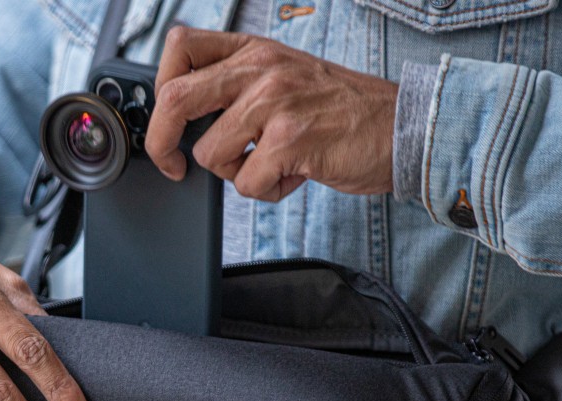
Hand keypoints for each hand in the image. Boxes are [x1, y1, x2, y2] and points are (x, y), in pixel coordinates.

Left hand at [146, 27, 398, 200]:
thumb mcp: (285, 75)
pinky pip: (245, 183)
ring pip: (209, 153)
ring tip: (270, 164)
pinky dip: (267, 190)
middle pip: (174, 100)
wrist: (402, 126)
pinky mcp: (290, 139)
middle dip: (161, 144)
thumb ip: (240, 82)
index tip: (168, 124)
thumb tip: (185, 112)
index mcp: (254, 50)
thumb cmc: (342, 110)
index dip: (159, 91)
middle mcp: (261, 69)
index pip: (179, 49)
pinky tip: (294, 174)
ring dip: (233, 174)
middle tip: (174, 166)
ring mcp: (275, 102)